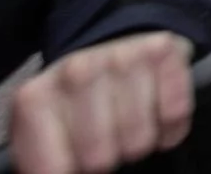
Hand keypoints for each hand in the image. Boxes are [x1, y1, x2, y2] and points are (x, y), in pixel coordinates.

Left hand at [9, 32, 196, 173]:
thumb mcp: (43, 132)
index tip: (73, 166)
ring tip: (127, 133)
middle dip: (104, 160)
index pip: (53, 168)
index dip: (70, 172)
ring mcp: (121, 56)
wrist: (110, 48)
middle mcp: (76, 70)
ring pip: (139, 137)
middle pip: (99, 156)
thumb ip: (42, 163)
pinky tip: (156, 118)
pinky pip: (175, 113)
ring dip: (137, 143)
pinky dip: (170, 126)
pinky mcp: (161, 51)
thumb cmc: (75, 104)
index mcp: (35, 98)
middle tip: (102, 149)